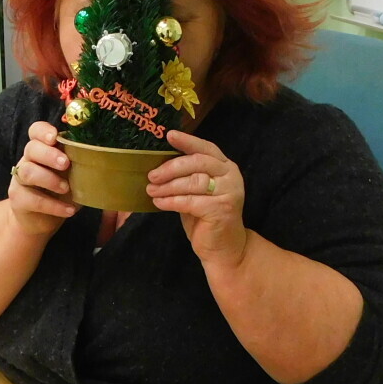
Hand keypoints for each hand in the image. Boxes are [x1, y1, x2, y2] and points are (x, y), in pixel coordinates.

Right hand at [7, 121, 75, 235]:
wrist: (42, 219)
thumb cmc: (62, 190)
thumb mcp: (74, 174)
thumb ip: (81, 163)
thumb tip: (106, 156)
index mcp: (43, 148)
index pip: (36, 131)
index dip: (43, 131)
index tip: (55, 137)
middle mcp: (29, 160)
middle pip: (31, 148)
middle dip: (49, 155)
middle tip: (65, 164)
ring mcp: (20, 180)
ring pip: (27, 172)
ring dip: (49, 179)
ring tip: (66, 189)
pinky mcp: (18, 199)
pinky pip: (32, 199)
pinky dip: (53, 206)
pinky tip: (69, 210)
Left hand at [148, 130, 247, 267]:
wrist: (224, 248)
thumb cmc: (206, 218)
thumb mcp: (196, 192)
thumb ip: (186, 176)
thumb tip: (158, 166)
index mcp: (225, 167)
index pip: (206, 148)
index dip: (187, 141)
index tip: (169, 135)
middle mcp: (231, 176)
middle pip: (197, 162)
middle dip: (171, 168)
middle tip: (152, 175)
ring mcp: (229, 192)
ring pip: (193, 182)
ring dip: (168, 186)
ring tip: (152, 191)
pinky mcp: (222, 209)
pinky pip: (190, 201)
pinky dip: (171, 201)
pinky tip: (159, 203)